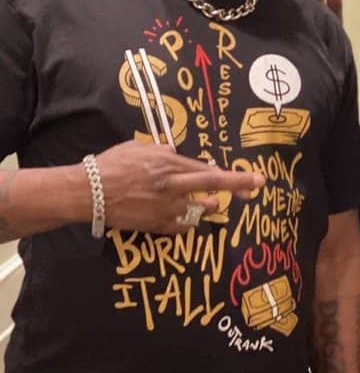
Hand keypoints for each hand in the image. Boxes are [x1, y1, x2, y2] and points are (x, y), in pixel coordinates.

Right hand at [91, 140, 263, 233]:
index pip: (211, 170)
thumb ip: (163, 150)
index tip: (255, 178)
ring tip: (213, 201)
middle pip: (214, 185)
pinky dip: (188, 220)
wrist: (88, 192)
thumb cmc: (112, 164)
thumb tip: (177, 154)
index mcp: (170, 165)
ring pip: (200, 209)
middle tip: (258, 187)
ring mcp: (166, 208)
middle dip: (240, 186)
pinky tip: (187, 214)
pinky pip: (182, 225)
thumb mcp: (140, 147)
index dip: (235, 176)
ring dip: (210, 204)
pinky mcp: (157, 225)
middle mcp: (173, 186)